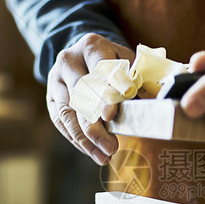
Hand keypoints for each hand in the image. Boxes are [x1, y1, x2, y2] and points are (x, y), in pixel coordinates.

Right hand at [46, 33, 134, 164]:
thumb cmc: (114, 62)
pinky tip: (92, 152)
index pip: (98, 72)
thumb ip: (136, 80)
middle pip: (80, 96)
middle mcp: (68, 61)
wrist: (84, 55)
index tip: (112, 115)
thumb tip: (153, 106)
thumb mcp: (128, 62)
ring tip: (103, 156)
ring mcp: (56, 80)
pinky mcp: (51, 98)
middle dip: (95, 125)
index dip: (105, 94)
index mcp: (91, 46)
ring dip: (86, 139)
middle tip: (111, 147)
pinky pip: (61, 123)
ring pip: (67, 113)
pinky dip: (77, 140)